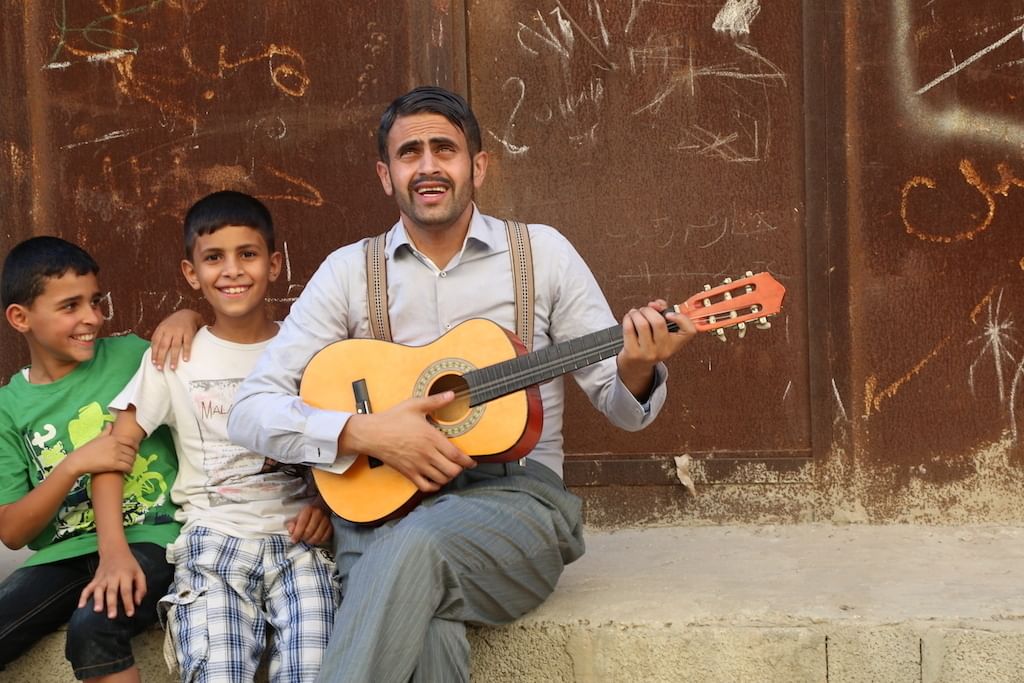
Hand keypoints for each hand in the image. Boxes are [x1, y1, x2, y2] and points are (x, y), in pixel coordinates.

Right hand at [67, 425, 136, 478]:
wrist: (78, 461)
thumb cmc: (86, 450)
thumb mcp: (97, 438)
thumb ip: (106, 431)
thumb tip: (110, 424)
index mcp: (113, 438)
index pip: (131, 441)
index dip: (135, 446)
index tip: (136, 450)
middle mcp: (116, 445)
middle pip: (132, 451)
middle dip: (133, 456)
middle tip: (132, 460)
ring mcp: (115, 455)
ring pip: (131, 459)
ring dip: (132, 463)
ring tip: (130, 466)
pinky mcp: (114, 464)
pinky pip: (127, 467)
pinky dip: (129, 470)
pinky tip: (128, 471)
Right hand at [78, 547, 146, 617]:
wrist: (114, 551)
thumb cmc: (129, 565)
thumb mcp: (139, 573)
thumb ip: (141, 588)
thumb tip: (138, 602)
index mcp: (125, 575)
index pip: (126, 590)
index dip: (128, 602)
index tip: (130, 614)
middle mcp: (113, 576)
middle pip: (112, 591)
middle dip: (112, 604)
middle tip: (112, 616)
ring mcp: (102, 578)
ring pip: (98, 590)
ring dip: (97, 600)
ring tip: (97, 611)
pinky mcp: (94, 579)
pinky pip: (87, 588)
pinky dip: (83, 596)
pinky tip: (81, 606)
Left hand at [150, 309, 202, 369]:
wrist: (188, 313)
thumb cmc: (174, 324)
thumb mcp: (164, 327)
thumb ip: (159, 337)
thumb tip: (153, 352)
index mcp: (161, 329)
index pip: (155, 343)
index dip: (154, 353)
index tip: (154, 363)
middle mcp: (169, 330)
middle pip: (163, 346)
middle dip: (161, 358)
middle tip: (160, 368)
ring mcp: (179, 331)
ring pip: (175, 346)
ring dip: (173, 358)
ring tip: (172, 367)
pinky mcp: (189, 332)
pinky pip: (187, 343)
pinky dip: (186, 352)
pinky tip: (185, 359)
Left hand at [287, 501, 332, 544]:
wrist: (321, 508)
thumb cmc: (308, 514)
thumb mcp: (298, 516)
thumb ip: (292, 524)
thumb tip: (291, 531)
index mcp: (308, 510)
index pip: (302, 524)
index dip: (297, 534)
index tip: (293, 540)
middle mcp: (318, 513)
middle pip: (309, 531)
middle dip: (303, 538)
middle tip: (301, 539)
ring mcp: (326, 520)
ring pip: (317, 535)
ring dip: (311, 541)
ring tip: (307, 539)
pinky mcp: (331, 525)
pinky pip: (325, 537)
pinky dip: (319, 541)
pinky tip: (315, 540)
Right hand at [340, 391, 476, 492]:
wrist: (371, 433)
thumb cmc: (392, 418)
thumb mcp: (415, 405)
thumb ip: (435, 401)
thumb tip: (452, 394)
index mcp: (431, 437)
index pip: (456, 455)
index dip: (467, 461)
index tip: (472, 462)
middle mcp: (426, 454)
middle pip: (452, 470)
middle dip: (459, 469)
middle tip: (459, 465)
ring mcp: (417, 465)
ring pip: (441, 479)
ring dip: (448, 477)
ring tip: (448, 471)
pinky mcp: (408, 473)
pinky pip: (425, 486)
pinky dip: (434, 486)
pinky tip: (435, 480)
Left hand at [617, 299, 695, 398]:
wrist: (636, 366)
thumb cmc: (650, 343)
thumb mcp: (662, 332)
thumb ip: (662, 313)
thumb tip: (655, 304)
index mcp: (675, 343)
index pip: (689, 330)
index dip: (681, 318)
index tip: (669, 314)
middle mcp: (663, 349)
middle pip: (658, 322)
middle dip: (649, 310)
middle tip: (644, 310)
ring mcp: (648, 353)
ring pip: (642, 324)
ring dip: (636, 313)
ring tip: (635, 313)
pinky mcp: (633, 353)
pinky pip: (629, 329)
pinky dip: (627, 319)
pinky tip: (628, 318)